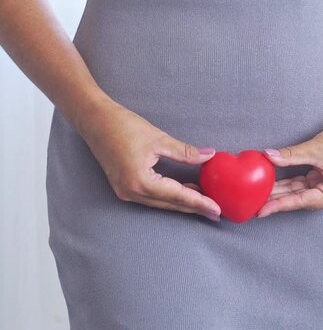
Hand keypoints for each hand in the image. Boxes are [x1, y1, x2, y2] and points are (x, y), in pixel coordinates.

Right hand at [75, 100, 221, 221]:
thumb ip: (185, 152)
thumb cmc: (123, 126)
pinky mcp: (124, 187)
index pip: (177, 196)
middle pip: (170, 204)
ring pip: (161, 203)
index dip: (199, 203)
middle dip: (194, 208)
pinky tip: (185, 191)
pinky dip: (170, 196)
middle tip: (216, 212)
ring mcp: (125, 192)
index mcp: (140, 181)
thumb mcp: (159, 139)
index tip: (216, 210)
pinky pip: (152, 197)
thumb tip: (210, 155)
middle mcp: (131, 192)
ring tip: (205, 202)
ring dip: (183, 202)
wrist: (94, 120)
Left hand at [256, 119, 322, 217]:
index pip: (301, 201)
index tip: (261, 211)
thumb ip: (290, 156)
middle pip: (298, 199)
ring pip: (298, 192)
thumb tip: (268, 157)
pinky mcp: (322, 182)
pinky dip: (287, 183)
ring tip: (258, 193)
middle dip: (277, 199)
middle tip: (254, 203)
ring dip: (280, 191)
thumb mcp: (315, 149)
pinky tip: (270, 184)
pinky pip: (301, 184)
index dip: (279, 205)